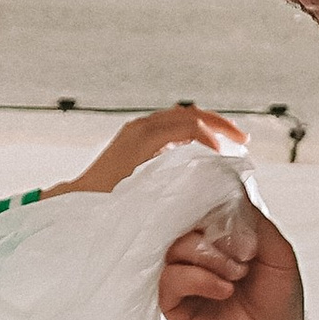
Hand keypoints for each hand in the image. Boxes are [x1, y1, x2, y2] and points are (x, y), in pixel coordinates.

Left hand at [50, 103, 243, 198]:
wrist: (75, 203)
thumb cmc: (106, 205)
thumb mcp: (142, 196)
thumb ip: (170, 185)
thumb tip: (203, 183)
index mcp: (143, 137)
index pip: (188, 125)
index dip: (214, 137)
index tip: (231, 156)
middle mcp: (140, 128)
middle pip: (188, 114)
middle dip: (218, 125)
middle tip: (243, 141)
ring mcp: (136, 131)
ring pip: (180, 118)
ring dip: (207, 127)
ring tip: (230, 142)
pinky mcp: (135, 140)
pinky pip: (171, 127)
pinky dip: (192, 133)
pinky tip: (205, 150)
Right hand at [159, 201, 308, 319]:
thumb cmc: (278, 301)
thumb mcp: (277, 251)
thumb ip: (253, 220)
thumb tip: (227, 194)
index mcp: (218, 235)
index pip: (203, 205)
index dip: (219, 210)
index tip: (246, 233)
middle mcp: (197, 252)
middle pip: (185, 221)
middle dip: (217, 236)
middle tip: (245, 257)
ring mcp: (182, 276)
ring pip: (175, 247)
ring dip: (210, 258)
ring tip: (236, 276)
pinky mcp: (171, 303)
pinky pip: (169, 278)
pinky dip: (197, 279)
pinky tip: (223, 290)